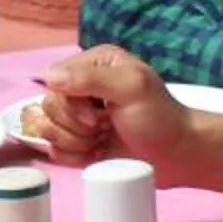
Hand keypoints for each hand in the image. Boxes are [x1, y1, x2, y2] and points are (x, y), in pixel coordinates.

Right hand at [39, 44, 191, 165]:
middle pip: (46, 106)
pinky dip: (73, 157)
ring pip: (45, 130)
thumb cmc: (159, 118)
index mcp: (93, 64)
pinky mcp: (76, 144)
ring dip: (73, 142)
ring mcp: (76, 117)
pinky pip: (54, 151)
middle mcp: (80, 87)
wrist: (176, 155)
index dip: (69, 104)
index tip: (97, 117)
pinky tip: (96, 153)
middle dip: (74, 125)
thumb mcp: (132, 88)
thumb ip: (91, 78)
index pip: (53, 80)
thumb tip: (50, 78)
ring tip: (102, 140)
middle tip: (104, 128)